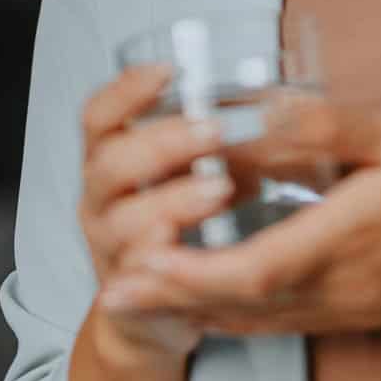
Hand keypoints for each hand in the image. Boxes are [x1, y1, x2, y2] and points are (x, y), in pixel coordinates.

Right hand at [76, 66, 237, 366]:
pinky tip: (194, 246)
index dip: (127, 91)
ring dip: (171, 201)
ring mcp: (108, 247)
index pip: (99, 115)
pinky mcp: (125, 295)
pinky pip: (136, 277)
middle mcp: (101, 198)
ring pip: (122, 220)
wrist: (158, 309)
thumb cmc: (184, 221)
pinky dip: (164, 259)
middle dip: (162, 144)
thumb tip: (281, 104)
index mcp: (112, 157)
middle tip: (214, 132)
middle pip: (110, 162)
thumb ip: (217, 138)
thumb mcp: (194, 170)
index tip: (170, 71)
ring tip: (220, 190)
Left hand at [97, 102, 380, 336]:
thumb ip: (332, 125)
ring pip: (259, 320)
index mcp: (351, 237)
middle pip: (244, 305)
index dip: (194, 273)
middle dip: (173, 299)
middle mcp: (343, 284)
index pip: (257, 269)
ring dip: (195, 311)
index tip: (142, 262)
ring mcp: (350, 305)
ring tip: (138, 298)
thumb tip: (264, 108)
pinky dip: (235, 317)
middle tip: (113, 290)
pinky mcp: (358, 311)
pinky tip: (206, 306)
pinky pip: (284, 323)